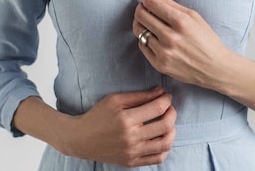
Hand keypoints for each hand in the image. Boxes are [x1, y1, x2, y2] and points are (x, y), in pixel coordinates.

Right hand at [59, 87, 176, 166]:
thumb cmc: (98, 115)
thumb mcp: (115, 99)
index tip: (166, 96)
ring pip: (165, 144)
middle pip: (165, 125)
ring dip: (172, 130)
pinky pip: (158, 158)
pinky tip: (162, 137)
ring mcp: (132, 152)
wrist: (81, 139)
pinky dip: (166, 148)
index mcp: (126, 119)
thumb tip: (160, 91)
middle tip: (169, 107)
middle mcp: (131, 138)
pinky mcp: (132, 162)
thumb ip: (139, 95)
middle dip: (172, 112)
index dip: (166, 100)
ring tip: (168, 122)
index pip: (157, 109)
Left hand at [133, 0, 228, 87]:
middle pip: (140, 16)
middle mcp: (170, 37)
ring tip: (149, 22)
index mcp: (181, 22)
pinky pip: (142, 45)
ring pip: (138, 31)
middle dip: (140, 8)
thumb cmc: (206, 40)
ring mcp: (163, 52)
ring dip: (141, 23)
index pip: (152, 3)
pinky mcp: (159, 64)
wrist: (214, 68)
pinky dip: (145, 38)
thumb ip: (170, 3)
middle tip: (144, 7)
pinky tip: (154, 37)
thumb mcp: (193, 17)